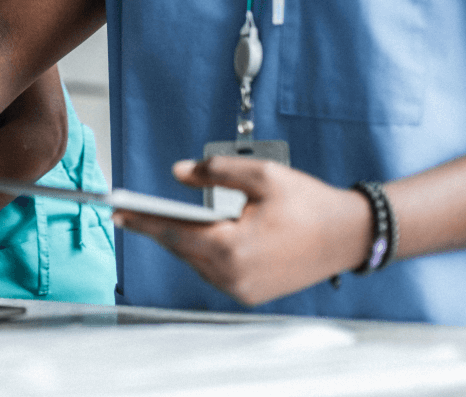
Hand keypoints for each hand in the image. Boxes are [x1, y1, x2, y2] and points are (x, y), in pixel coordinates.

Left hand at [112, 156, 372, 305]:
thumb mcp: (262, 175)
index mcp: (234, 248)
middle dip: (158, 229)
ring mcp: (242, 290)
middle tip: (129, 213)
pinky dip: (203, 253)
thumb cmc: (309, 203)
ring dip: (182, 241)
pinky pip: (214, 271)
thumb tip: (178, 172)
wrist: (348, 235)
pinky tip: (194, 235)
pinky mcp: (251, 295)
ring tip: (157, 221)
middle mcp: (234, 277)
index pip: (176, 233)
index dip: (144, 221)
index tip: (117, 212)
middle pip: (183, 249)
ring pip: (197, 262)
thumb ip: (215, 170)